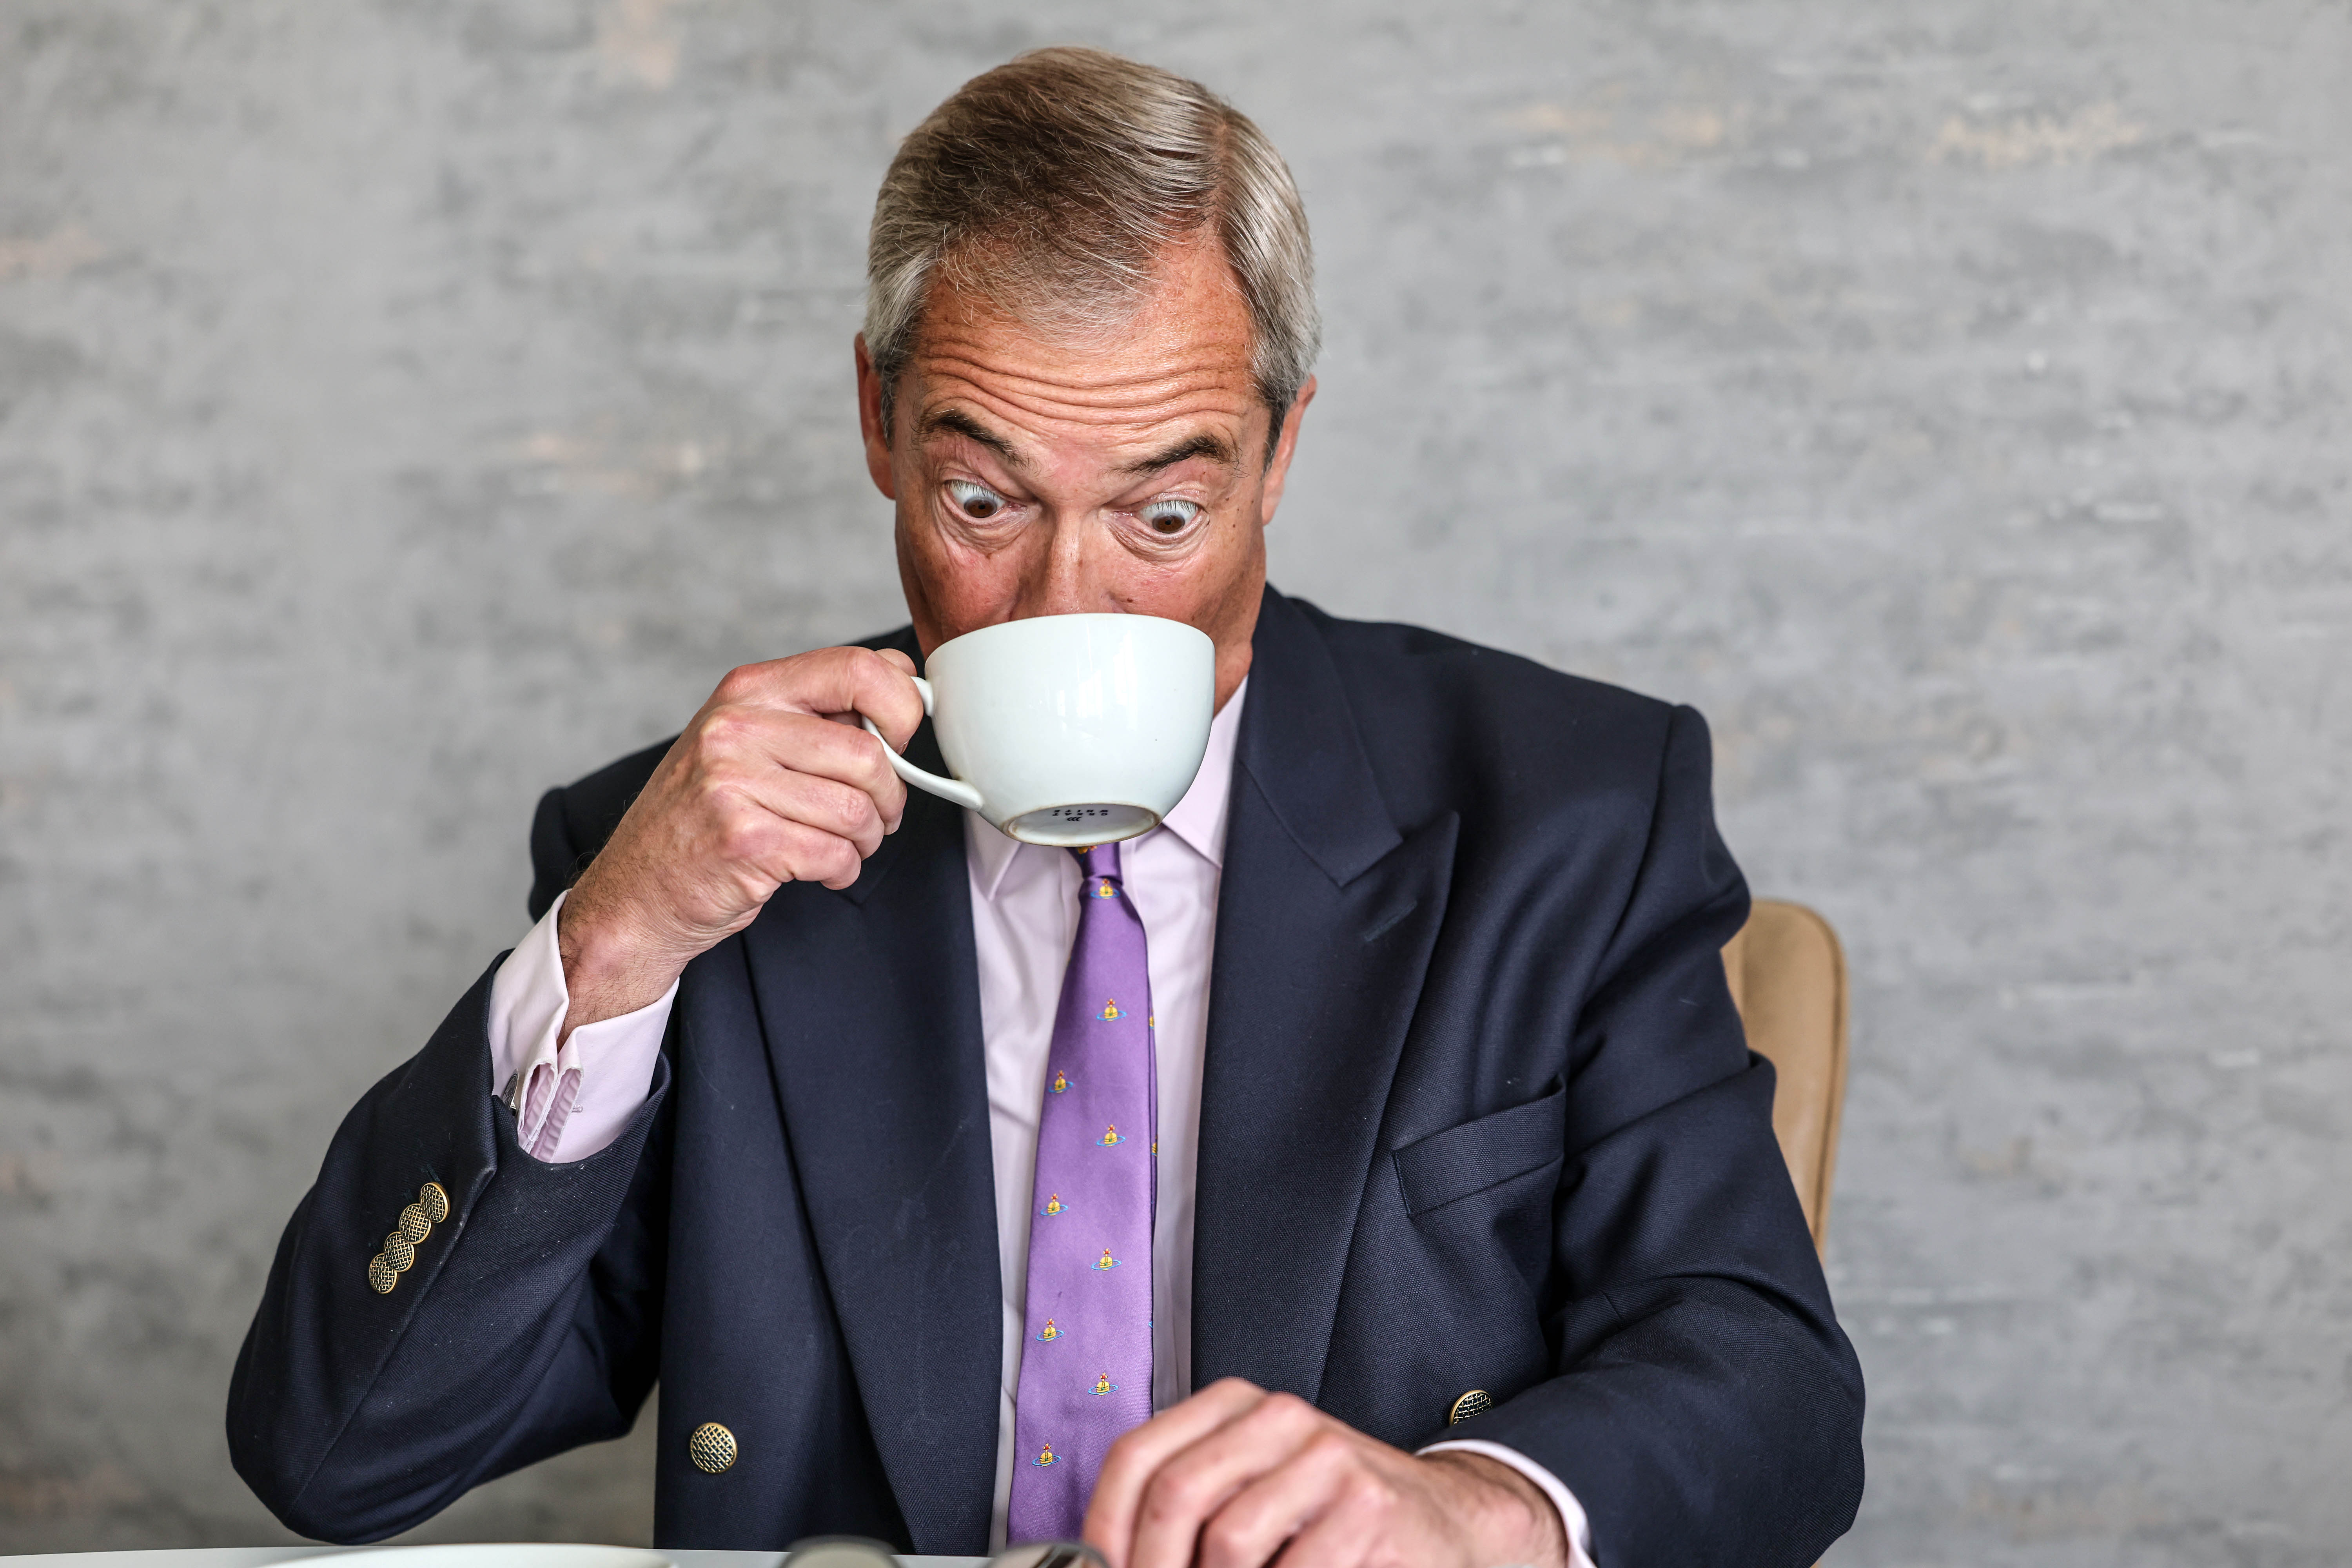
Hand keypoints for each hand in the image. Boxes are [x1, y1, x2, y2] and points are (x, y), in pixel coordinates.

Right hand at [555, 645, 925, 1032]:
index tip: (902, 740)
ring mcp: (734, 782)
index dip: (903, 707)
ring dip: (867, 838)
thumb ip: (819, 711)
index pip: (859, 667)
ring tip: (843, 844)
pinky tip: (823, 870)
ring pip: (858, 808)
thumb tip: (905, 680)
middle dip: (889, 796)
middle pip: (868, 752)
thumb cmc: (706, 815)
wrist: (638, 890)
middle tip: (876, 815)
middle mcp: (737, 727)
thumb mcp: (750, 740)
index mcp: (750, 689)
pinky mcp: (743, 838)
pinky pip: (836, 853)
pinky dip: (844, 870)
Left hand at [1083, 1378, 1568, 1567]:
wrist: (1446, 1524)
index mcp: (1235, 1405)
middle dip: (1152, 1565)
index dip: (1103, 1526)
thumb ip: (1187, 1515)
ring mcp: (1328, 1455)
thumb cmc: (1332, 1520)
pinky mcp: (1368, 1503)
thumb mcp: (1252, 1495)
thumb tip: (1104, 1563)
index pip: (1138, 1454)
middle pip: (1175, 1492)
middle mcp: (1279, 1417)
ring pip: (1228, 1540)